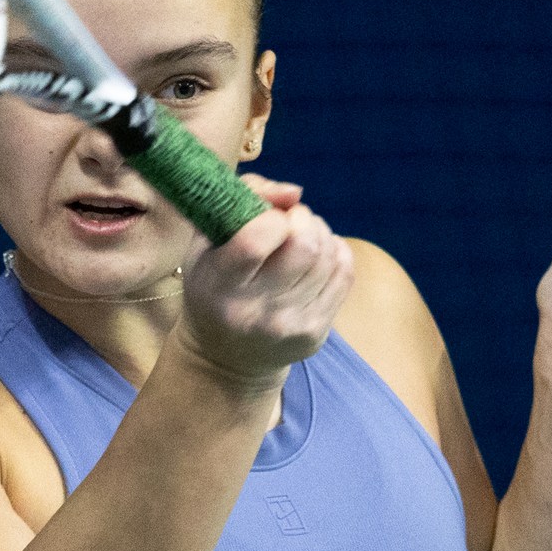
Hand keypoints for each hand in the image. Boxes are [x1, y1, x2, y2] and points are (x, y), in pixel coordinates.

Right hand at [171, 175, 354, 385]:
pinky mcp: (317, 333)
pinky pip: (345, 273)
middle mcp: (255, 311)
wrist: (227, 357)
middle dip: (303, 219)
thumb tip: (294, 193)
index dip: (272, 216)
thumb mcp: (207, 241)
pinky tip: (317, 256)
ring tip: (301, 237)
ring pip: (329, 255)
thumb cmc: (215, 285)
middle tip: (290, 222)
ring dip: (320, 233)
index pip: (257, 239)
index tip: (267, 218)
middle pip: (305, 245)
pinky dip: (335, 252)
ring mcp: (290, 325)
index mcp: (218, 285)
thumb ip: (244, 198)